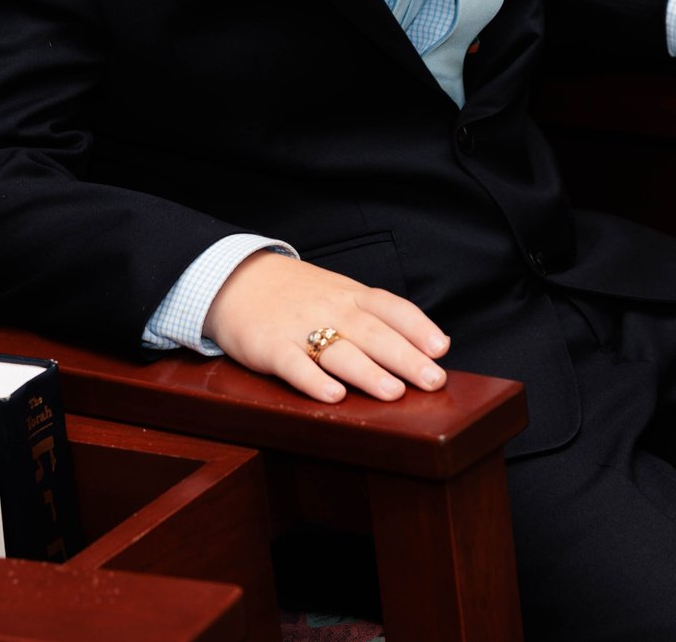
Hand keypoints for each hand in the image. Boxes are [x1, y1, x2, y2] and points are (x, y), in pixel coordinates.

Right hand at [201, 249, 450, 403]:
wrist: (235, 278)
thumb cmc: (299, 295)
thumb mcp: (340, 295)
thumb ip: (380, 317)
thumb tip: (433, 346)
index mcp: (351, 295)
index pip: (391, 307)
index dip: (417, 327)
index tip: (441, 348)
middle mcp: (330, 309)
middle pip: (373, 332)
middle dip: (405, 357)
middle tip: (433, 381)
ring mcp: (299, 327)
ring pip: (338, 350)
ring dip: (368, 372)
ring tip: (393, 392)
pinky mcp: (269, 346)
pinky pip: (293, 364)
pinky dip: (313, 380)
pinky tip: (333, 396)